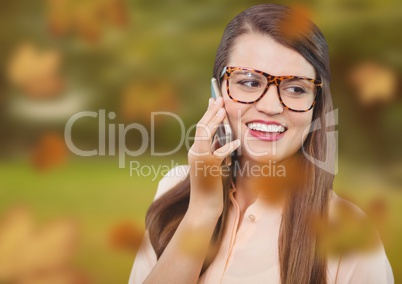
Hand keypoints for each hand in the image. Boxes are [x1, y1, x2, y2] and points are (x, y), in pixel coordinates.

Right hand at [187, 97, 239, 217]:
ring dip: (214, 121)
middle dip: (211, 112)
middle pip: (202, 127)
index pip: (202, 128)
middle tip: (219, 99)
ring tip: (222, 109)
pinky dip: (227, 147)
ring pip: (204, 135)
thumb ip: (216, 152)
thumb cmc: (211, 187)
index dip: (208, 114)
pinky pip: (218, 153)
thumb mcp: (213, 165)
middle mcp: (195, 152)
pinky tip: (236, 141)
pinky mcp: (208, 168)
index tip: (213, 101)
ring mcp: (200, 159)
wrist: (203, 207)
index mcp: (196, 151)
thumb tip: (224, 138)